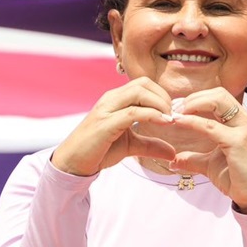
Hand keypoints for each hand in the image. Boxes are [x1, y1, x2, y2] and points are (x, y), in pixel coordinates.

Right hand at [51, 78, 175, 176]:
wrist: (73, 163)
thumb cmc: (99, 151)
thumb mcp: (131, 146)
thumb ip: (151, 145)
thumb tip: (172, 152)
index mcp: (116, 99)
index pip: (144, 84)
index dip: (162, 95)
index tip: (173, 113)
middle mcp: (111, 99)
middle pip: (143, 83)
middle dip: (164, 97)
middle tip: (173, 116)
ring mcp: (107, 109)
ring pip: (139, 92)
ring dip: (160, 104)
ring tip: (169, 120)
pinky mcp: (105, 123)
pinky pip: (133, 112)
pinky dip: (152, 115)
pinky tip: (163, 123)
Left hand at [162, 89, 246, 212]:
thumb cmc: (236, 178)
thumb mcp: (209, 164)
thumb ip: (192, 159)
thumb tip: (173, 161)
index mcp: (241, 121)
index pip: (218, 97)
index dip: (197, 99)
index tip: (177, 107)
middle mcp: (245, 120)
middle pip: (218, 93)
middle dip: (193, 98)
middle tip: (174, 108)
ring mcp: (244, 129)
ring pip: (217, 101)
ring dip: (193, 104)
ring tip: (175, 113)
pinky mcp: (238, 142)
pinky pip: (211, 126)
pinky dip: (192, 121)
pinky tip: (179, 122)